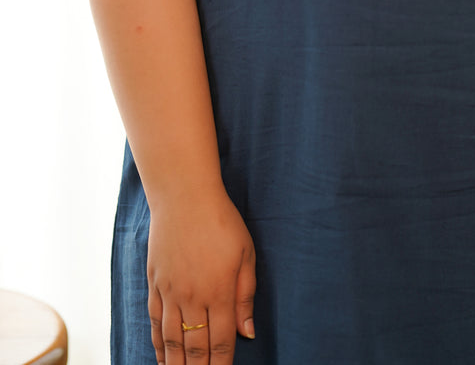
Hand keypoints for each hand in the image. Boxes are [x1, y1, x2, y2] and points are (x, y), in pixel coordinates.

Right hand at [147, 187, 255, 364]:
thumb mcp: (246, 254)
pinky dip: (158, 345)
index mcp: (220, 292)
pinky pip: (155, 323)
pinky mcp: (155, 284)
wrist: (184, 196)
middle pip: (195, 349)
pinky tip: (162, 358)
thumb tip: (248, 333)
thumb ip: (246, 296)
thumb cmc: (222, 221)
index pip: (222, 343)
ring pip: (172, 341)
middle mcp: (194, 297)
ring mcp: (171, 292)